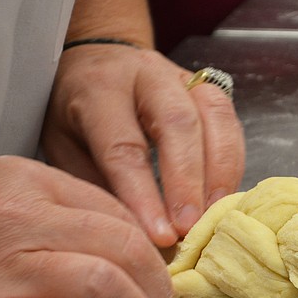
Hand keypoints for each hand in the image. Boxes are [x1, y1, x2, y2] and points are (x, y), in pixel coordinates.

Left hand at [41, 44, 245, 247]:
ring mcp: (183, 77)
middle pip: (177, 125)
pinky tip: (225, 196)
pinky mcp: (209, 88)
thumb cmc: (78, 113)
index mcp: (98, 88)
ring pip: (214, 116)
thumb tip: (135, 234)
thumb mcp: (65, 148)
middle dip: (187, 183)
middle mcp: (145, 74)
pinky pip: (231, 122)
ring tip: (215, 216)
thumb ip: (97, 185)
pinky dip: (232, 163)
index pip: (125, 147)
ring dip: (220, 172)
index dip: (144, 196)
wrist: (98, 61)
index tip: (159, 236)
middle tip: (189, 229)